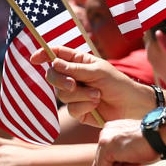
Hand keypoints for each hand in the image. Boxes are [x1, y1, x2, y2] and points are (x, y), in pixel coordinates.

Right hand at [30, 45, 151, 125]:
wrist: (131, 106)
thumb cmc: (117, 83)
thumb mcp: (98, 71)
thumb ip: (75, 68)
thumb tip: (54, 63)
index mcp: (78, 62)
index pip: (57, 54)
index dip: (44, 54)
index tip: (34, 58)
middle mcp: (74, 76)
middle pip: (53, 75)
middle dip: (61, 80)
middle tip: (73, 84)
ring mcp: (75, 94)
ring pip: (62, 94)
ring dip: (80, 95)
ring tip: (97, 95)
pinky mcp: (78, 111)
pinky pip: (71, 109)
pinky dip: (84, 106)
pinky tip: (96, 106)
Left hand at [90, 119, 159, 165]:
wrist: (159, 136)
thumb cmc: (152, 142)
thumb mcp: (135, 156)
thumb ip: (124, 165)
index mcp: (114, 129)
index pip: (104, 150)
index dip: (104, 165)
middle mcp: (108, 131)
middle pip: (102, 157)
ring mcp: (106, 138)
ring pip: (103, 163)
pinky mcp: (106, 147)